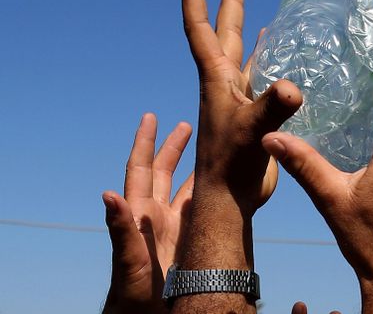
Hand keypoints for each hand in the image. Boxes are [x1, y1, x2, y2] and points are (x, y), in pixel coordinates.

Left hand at [102, 113, 193, 313]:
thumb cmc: (130, 295)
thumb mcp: (127, 259)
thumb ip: (120, 229)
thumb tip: (108, 194)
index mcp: (140, 214)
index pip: (141, 169)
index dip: (145, 143)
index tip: (151, 117)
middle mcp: (157, 216)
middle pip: (164, 173)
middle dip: (174, 148)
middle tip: (189, 125)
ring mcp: (175, 228)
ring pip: (187, 189)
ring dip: (197, 167)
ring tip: (212, 148)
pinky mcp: (191, 240)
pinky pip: (203, 210)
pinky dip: (213, 193)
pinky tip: (226, 183)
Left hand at [180, 0, 301, 217]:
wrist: (230, 200)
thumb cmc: (234, 165)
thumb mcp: (253, 131)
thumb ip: (272, 108)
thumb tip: (293, 87)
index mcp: (216, 80)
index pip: (201, 29)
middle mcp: (225, 85)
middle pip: (223, 36)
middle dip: (227, 6)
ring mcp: (240, 101)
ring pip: (241, 57)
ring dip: (244, 32)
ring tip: (251, 11)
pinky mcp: (255, 118)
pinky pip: (261, 81)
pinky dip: (267, 64)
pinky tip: (279, 60)